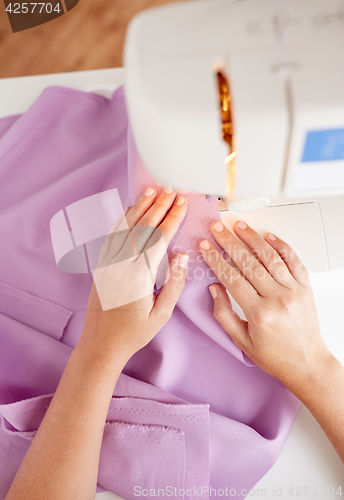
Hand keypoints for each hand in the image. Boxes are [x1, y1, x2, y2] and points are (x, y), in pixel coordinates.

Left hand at [79, 187, 188, 367]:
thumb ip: (173, 284)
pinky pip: (111, 236)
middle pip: (142, 228)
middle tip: (171, 191)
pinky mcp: (100, 266)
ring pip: (125, 228)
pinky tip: (129, 210)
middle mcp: (120, 265)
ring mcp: (107, 263)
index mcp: (138, 277)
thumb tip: (181, 255)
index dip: (171, 219)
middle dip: (158, 207)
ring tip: (151, 191)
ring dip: (139, 207)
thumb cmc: (134, 333)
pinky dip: (121, 220)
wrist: (101, 344)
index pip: (158, 239)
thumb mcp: (161, 315)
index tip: (181, 204)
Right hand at [199, 220, 332, 393]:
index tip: (206, 246)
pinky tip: (268, 237)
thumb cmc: (275, 356)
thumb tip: (214, 288)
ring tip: (239, 226)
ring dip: (253, 238)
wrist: (307, 364)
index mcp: (259, 313)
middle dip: (229, 242)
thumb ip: (224, 314)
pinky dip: (281, 246)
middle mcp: (277, 298)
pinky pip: (293, 261)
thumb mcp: (241, 341)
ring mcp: (294, 291)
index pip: (232, 278)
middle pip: (249, 262)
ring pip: (270, 257)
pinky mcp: (306, 288)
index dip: (216, 259)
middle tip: (217, 229)